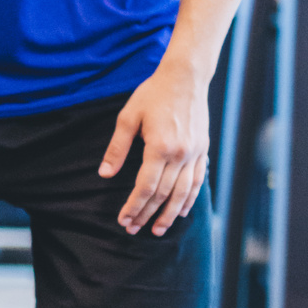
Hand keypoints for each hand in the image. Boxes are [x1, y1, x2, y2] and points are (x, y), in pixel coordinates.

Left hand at [98, 57, 209, 234]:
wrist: (185, 77)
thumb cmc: (153, 94)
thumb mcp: (128, 117)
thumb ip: (117, 148)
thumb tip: (105, 174)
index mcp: (160, 146)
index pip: (145, 187)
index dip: (134, 206)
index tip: (123, 219)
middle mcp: (180, 154)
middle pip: (163, 194)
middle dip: (147, 214)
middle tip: (133, 229)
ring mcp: (195, 153)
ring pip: (183, 193)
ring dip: (170, 214)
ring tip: (157, 230)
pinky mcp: (203, 150)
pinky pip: (198, 181)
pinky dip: (190, 199)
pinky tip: (182, 211)